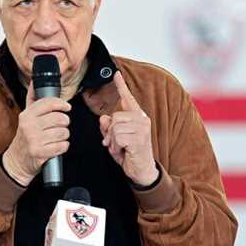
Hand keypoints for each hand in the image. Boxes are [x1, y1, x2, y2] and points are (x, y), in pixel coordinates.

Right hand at [2, 83, 70, 185]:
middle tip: (60, 126)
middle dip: (64, 123)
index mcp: (26, 115)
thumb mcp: (26, 116)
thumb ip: (32, 99)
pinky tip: (56, 146)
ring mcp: (34, 140)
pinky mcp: (40, 153)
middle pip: (59, 118)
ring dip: (64, 136)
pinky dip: (63, 146)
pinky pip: (62, 146)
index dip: (61, 104)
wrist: (17, 160)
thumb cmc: (25, 136)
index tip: (67, 107)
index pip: (48, 103)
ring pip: (63, 132)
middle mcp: (29, 126)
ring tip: (57, 137)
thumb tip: (34, 82)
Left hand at [100, 71, 157, 185]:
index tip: (116, 74)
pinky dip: (116, 147)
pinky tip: (124, 152)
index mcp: (137, 117)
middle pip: (114, 117)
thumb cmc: (130, 153)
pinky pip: (117, 138)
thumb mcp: (115, 139)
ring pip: (115, 127)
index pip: (128, 99)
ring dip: (113, 141)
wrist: (142, 170)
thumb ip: (109, 127)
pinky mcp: (139, 138)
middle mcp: (142, 120)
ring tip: (121, 148)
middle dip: (110, 133)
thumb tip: (104, 118)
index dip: (121, 86)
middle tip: (116, 144)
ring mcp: (142, 129)